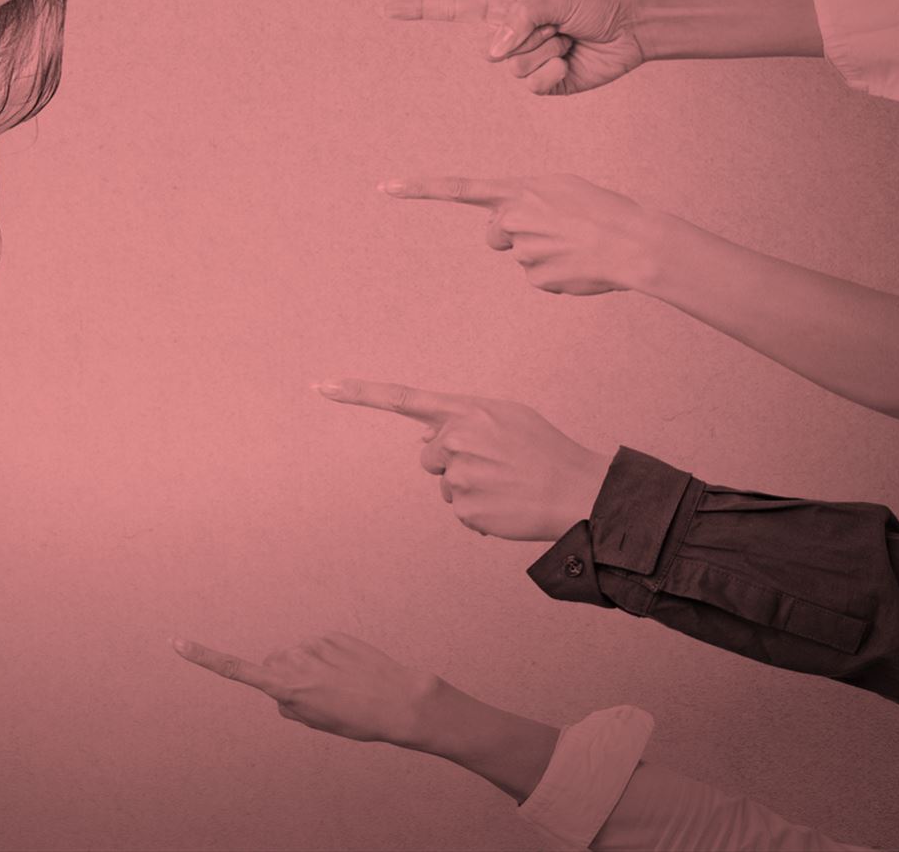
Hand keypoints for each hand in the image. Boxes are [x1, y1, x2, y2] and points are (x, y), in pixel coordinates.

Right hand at [171, 633, 451, 748]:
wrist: (398, 700)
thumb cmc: (356, 719)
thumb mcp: (315, 722)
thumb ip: (289, 704)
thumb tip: (281, 689)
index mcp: (285, 686)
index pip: (236, 670)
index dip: (205, 658)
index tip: (177, 643)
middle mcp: (294, 660)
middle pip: (274, 664)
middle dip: (286, 677)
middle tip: (318, 698)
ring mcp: (314, 644)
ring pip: (299, 656)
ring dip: (312, 669)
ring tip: (341, 686)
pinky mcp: (333, 635)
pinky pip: (321, 648)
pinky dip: (330, 659)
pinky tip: (351, 673)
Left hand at [318, 379, 609, 539]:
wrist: (577, 491)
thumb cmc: (544, 449)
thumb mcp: (507, 416)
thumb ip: (464, 418)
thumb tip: (421, 437)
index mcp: (465, 410)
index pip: (402, 398)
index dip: (358, 393)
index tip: (320, 387)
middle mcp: (454, 439)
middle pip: (428, 455)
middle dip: (450, 461)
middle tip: (493, 465)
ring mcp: (456, 476)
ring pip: (443, 485)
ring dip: (466, 488)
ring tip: (505, 485)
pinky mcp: (463, 509)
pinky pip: (458, 511)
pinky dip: (478, 512)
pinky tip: (505, 505)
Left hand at [379, 173, 660, 294]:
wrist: (634, 242)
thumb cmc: (604, 210)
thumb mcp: (562, 188)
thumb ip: (527, 198)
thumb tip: (506, 226)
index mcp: (518, 189)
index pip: (458, 187)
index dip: (419, 188)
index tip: (384, 187)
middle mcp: (512, 217)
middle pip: (494, 235)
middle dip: (514, 236)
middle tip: (555, 231)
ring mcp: (522, 251)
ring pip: (521, 257)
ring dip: (544, 255)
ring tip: (578, 247)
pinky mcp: (535, 279)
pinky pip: (537, 280)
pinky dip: (556, 276)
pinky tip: (579, 266)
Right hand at [383, 0, 647, 94]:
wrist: (629, 29)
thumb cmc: (593, 4)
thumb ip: (517, 19)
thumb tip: (491, 54)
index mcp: (507, 10)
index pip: (454, 11)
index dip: (420, 10)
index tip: (385, 10)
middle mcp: (511, 38)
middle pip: (493, 50)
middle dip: (529, 37)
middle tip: (558, 26)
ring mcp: (526, 64)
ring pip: (515, 71)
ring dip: (547, 55)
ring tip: (568, 42)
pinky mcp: (545, 87)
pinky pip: (534, 88)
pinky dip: (553, 76)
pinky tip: (570, 64)